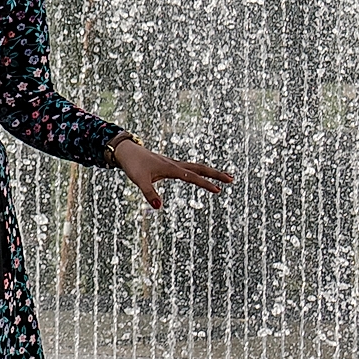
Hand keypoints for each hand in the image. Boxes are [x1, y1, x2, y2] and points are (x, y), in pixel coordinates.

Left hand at [111, 134, 232, 210]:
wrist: (126, 151)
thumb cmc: (133, 166)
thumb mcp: (139, 181)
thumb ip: (149, 194)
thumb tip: (159, 207)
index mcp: (171, 168)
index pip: (193, 177)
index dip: (205, 184)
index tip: (219, 190)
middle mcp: (175, 165)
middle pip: (200, 168)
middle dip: (216, 174)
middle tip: (232, 179)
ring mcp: (173, 164)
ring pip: (196, 167)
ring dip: (210, 172)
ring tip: (224, 177)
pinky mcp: (170, 165)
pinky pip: (189, 168)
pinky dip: (199, 171)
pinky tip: (202, 176)